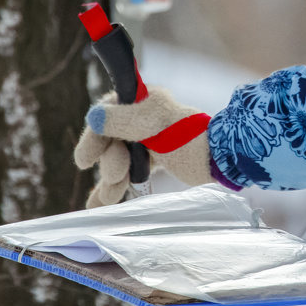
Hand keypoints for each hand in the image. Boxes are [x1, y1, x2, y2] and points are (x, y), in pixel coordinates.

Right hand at [73, 85, 213, 206]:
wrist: (220, 159)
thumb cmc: (190, 138)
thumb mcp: (156, 125)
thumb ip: (124, 120)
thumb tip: (95, 117)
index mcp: (142, 101)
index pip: (105, 116)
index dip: (93, 138)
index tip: (85, 161)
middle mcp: (141, 118)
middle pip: (109, 142)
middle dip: (108, 161)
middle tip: (117, 174)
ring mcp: (147, 140)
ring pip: (116, 160)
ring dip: (110, 179)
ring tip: (110, 198)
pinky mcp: (155, 159)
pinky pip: (128, 171)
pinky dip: (114, 187)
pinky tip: (99, 204)